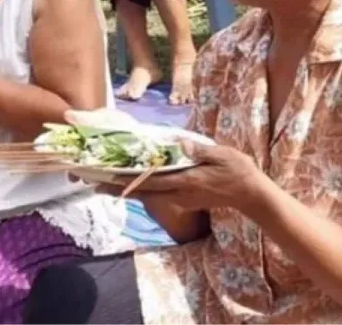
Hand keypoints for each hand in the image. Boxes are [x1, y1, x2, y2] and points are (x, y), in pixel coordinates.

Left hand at [100, 142, 269, 214]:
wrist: (251, 194)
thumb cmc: (238, 171)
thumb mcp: (222, 155)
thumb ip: (199, 150)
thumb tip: (178, 142)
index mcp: (185, 181)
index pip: (149, 181)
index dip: (125, 180)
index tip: (103, 178)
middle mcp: (177, 193)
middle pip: (140, 192)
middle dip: (114, 187)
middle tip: (90, 183)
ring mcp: (179, 199)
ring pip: (145, 195)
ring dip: (123, 189)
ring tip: (100, 184)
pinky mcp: (183, 199)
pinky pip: (155, 196)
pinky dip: (138, 190)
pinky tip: (128, 185)